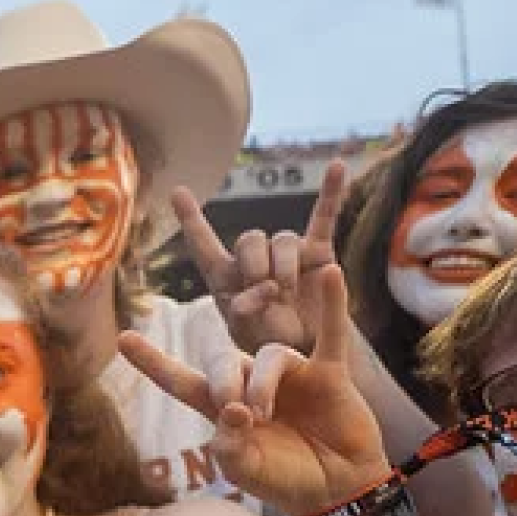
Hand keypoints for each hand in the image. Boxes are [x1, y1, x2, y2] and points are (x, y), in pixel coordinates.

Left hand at [120, 265, 389, 515]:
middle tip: (238, 412)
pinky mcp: (328, 372)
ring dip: (261, 383)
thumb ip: (229, 446)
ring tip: (264, 415)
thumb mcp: (245, 471)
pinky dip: (332, 303)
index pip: (181, 380)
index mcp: (222, 410)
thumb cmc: (284, 479)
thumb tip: (233, 409)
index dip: (153, 362)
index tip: (124, 338)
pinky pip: (332, 330)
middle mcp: (253, 384)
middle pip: (224, 361)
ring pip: (268, 356)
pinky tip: (331, 273)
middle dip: (224, 383)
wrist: (335, 487)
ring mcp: (291, 375)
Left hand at [173, 161, 347, 356]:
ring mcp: (287, 252)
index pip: (204, 244)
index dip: (192, 218)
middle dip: (254, 265)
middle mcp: (255, 259)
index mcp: (226, 277)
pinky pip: (324, 217)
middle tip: (264, 292)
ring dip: (284, 266)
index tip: (178, 191)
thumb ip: (244, 312)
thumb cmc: (267, 341)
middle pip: (249, 238)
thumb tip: (261, 288)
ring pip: (282, 239)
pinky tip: (338, 165)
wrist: (304, 349)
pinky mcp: (318, 252)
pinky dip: (332, 192)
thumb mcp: (246, 333)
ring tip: (286, 292)